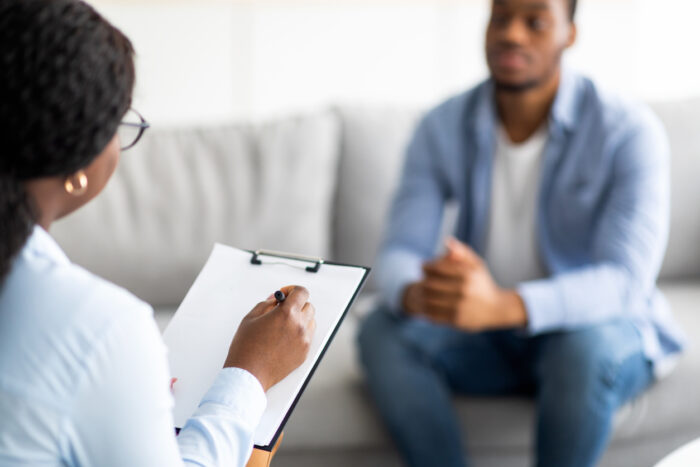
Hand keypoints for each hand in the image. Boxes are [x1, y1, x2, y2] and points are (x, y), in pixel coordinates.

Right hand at [224, 286, 315, 390]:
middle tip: (282, 310)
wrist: (249, 374)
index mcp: (286, 314)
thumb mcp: (251, 318)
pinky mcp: (304, 353)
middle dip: (296, 304)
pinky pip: (308, 336)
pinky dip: (300, 333)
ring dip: (300, 318)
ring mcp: (304, 341)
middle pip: (308, 306)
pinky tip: (284, 337)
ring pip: (310, 321)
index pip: (302, 292)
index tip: (284, 295)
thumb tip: (275, 299)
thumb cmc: (246, 348)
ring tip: (283, 325)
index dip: (292, 290)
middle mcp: (299, 326)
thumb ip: (266, 304)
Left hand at [404, 237, 526, 330]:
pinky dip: (427, 310)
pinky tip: (428, 305)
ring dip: (422, 296)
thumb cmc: (483, 283)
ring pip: (429, 301)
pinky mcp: (456, 320)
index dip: (426, 267)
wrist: (497, 309)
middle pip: (429, 285)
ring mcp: (459, 306)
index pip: (436, 268)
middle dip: (422, 282)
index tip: (423, 267)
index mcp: (466, 274)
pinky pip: (433, 315)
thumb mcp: (477, 265)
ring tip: (423, 293)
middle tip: (422, 281)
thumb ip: (462, 252)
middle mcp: (463, 290)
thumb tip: (447, 241)